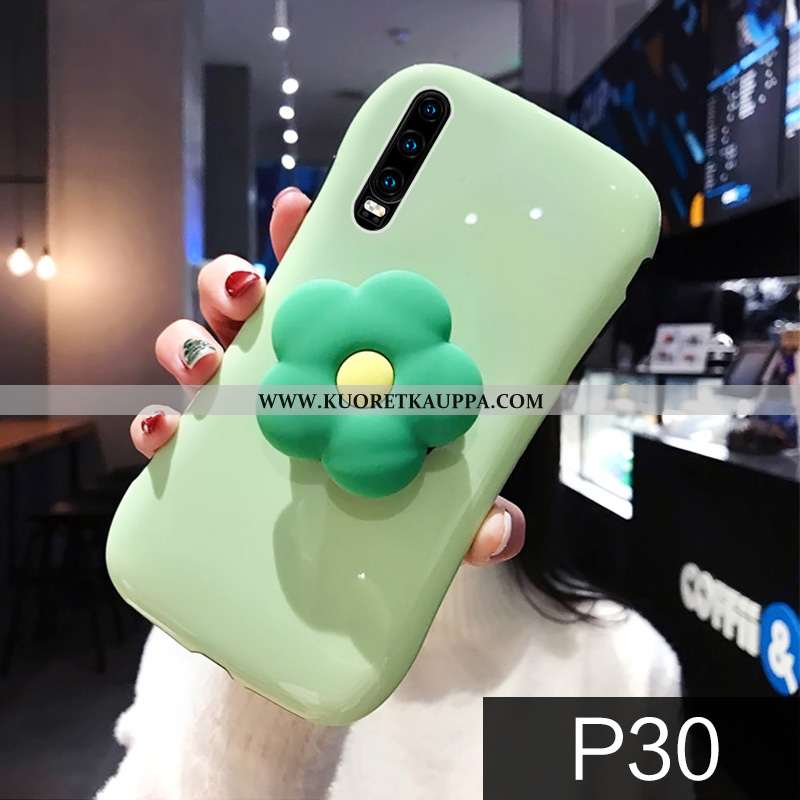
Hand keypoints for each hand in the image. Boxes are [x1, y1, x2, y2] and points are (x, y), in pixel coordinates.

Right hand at [130, 187, 525, 565]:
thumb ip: (473, 512)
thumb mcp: (443, 505)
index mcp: (344, 357)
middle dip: (233, 281)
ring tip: (206, 359)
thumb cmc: (397, 509)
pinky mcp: (210, 454)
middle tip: (249, 289)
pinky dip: (160, 423)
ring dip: (189, 341)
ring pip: (198, 350)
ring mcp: (245, 408)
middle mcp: (288, 372)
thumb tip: (497, 532)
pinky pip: (173, 428)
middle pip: (246, 305)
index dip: (301, 240)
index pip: (321, 287)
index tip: (297, 210)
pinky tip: (167, 430)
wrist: (344, 573)